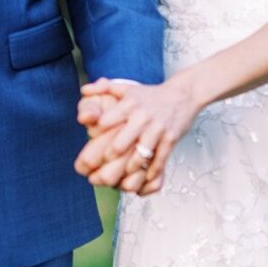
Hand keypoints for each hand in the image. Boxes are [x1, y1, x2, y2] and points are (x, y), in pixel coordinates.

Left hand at [75, 74, 199, 193]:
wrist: (184, 94)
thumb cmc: (151, 95)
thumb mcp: (127, 87)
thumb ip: (104, 88)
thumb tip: (83, 90)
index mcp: (129, 104)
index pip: (105, 122)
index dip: (96, 135)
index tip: (92, 143)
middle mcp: (142, 117)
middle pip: (120, 144)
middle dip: (110, 158)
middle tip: (104, 166)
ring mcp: (157, 129)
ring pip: (139, 156)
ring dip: (129, 169)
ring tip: (123, 175)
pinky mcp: (170, 139)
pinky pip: (159, 160)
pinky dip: (151, 173)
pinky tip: (144, 178)